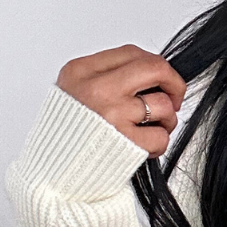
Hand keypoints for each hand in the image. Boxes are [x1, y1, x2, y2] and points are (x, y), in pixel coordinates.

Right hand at [57, 45, 187, 157]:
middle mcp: (96, 89)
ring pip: (163, 104)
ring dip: (166, 120)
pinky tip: (144, 149)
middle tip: (174, 99)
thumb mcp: (74, 91)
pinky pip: (161, 137)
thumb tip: (152, 73)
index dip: (155, 66)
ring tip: (151, 130)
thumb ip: (106, 77)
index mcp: (81, 72)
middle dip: (174, 83)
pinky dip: (158, 145)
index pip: (131, 53)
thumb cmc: (68, 135)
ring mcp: (111, 114)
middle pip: (154, 68)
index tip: (160, 81)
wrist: (52, 173)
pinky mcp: (124, 142)